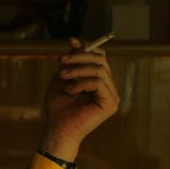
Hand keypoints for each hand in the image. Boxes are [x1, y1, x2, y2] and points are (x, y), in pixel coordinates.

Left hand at [39, 37, 119, 161]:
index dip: (87, 46)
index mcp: (99, 80)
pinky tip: (69, 90)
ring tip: (62, 77)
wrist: (57, 128)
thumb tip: (77, 40)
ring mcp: (112, 95)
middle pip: (101, 59)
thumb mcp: (63, 77)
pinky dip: (81, 83)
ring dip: (78, 69)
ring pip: (100, 69)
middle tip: (61, 60)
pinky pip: (98, 82)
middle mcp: (109, 87)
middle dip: (80, 56)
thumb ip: (72, 61)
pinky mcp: (111, 104)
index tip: (71, 41)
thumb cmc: (58, 106)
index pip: (100, 56)